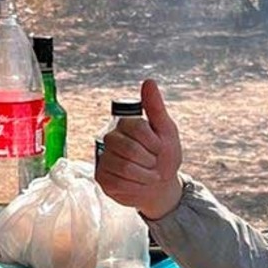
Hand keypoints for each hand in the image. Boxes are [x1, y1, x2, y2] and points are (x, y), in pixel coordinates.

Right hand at [96, 77, 184, 219]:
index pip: (137, 127)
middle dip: (149, 160)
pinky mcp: (101, 177)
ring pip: (124, 167)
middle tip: (153, 163)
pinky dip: (135, 186)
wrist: (160, 185)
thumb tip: (149, 81)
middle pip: (129, 148)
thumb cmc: (164, 156)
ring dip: (144, 175)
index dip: (153, 142)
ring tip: (147, 175)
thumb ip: (155, 107)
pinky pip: (118, 183)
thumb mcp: (166, 131)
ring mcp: (104, 158)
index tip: (159, 148)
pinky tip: (138, 184)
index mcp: (125, 124)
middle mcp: (111, 139)